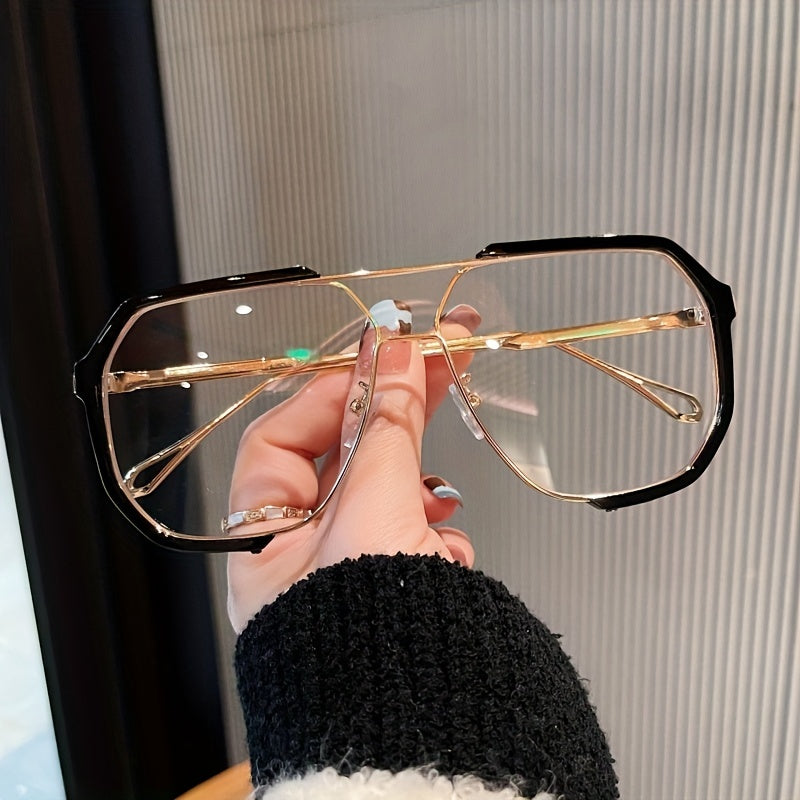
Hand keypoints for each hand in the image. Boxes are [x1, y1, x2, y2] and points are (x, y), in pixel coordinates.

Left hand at [227, 303, 478, 632]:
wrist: (427, 732)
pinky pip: (410, 531)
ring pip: (382, 492)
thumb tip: (392, 356)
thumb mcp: (375, 511)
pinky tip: (447, 541)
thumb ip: (386, 427)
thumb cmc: (373, 646)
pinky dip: (433, 529)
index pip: (280, 438)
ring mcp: (351, 568)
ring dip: (417, 482)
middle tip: (439, 357)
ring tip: (439, 490)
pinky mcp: (394, 582)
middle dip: (390, 409)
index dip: (329, 391)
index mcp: (265, 542)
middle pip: (340, 456)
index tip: (380, 356)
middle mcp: (301, 555)